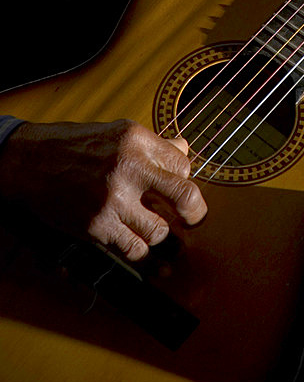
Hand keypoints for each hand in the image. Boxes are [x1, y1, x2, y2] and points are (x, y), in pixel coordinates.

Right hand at [0, 119, 207, 260]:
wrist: (30, 162)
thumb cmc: (74, 144)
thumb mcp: (119, 132)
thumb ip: (154, 145)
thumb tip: (184, 150)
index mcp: (136, 140)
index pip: (183, 165)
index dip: (184, 178)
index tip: (177, 185)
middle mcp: (128, 168)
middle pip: (185, 197)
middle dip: (196, 213)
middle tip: (193, 218)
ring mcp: (112, 200)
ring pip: (160, 231)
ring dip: (160, 233)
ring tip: (155, 228)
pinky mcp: (97, 226)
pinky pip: (133, 249)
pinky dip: (139, 250)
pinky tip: (136, 242)